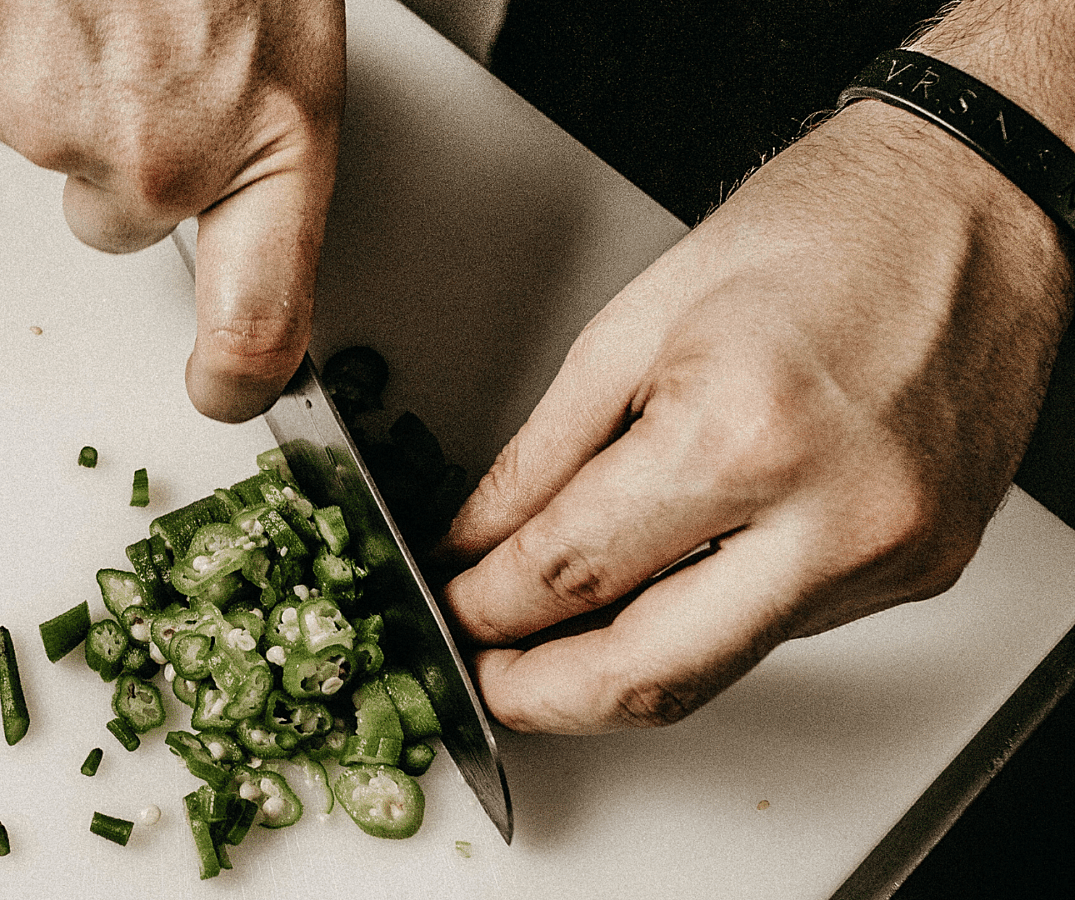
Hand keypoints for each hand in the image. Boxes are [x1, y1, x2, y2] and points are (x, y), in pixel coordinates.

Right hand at [0, 0, 344, 421]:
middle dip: (122, 156)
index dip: (238, 375)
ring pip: (51, 149)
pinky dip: (13, 48)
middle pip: (116, 223)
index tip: (221, 389)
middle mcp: (166, 160)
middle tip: (146, 58)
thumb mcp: (284, 37)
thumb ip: (252, 141)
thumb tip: (223, 206)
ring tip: (105, 0)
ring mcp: (64, 127)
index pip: (262, 321)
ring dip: (70, 85)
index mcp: (274, 144)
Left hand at [438, 98, 1073, 733]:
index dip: (486, 608)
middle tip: (484, 675)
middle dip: (541, 695)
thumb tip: (478, 541)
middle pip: (649, 675)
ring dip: (617, 670)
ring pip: (716, 671)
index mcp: (742, 433)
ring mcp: (887, 554)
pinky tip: (659, 588)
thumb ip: (541, 455)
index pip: (572, 572)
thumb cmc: (819, 229)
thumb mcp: (633, 325)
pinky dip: (700, 622)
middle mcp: (831, 515)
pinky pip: (780, 630)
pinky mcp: (922, 569)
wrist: (972, 202)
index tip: (453, 609)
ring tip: (549, 639)